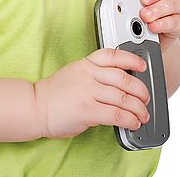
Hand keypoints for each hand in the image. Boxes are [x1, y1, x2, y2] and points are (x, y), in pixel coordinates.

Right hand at [33, 48, 150, 138]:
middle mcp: (89, 75)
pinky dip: (129, 120)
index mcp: (86, 64)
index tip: (142, 65)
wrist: (34, 107)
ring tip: (143, 115)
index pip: (114, 56)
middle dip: (141, 90)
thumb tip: (119, 88)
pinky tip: (133, 123)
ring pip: (124, 98)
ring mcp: (88, 92)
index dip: (132, 60)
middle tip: (146, 99)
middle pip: (124, 79)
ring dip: (138, 108)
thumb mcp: (75, 73)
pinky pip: (116, 114)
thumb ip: (96, 76)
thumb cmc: (54, 94)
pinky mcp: (87, 110)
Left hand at [131, 0, 179, 49]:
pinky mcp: (178, 23)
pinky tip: (153, 26)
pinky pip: (175, 21)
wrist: (148, 41)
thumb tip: (115, 7)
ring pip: (173, 2)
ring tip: (145, 17)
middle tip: (143, 0)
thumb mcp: (128, 11)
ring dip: (158, 9)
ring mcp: (174, 7)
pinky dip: (163, 23)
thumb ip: (126, 6)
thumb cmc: (136, 21)